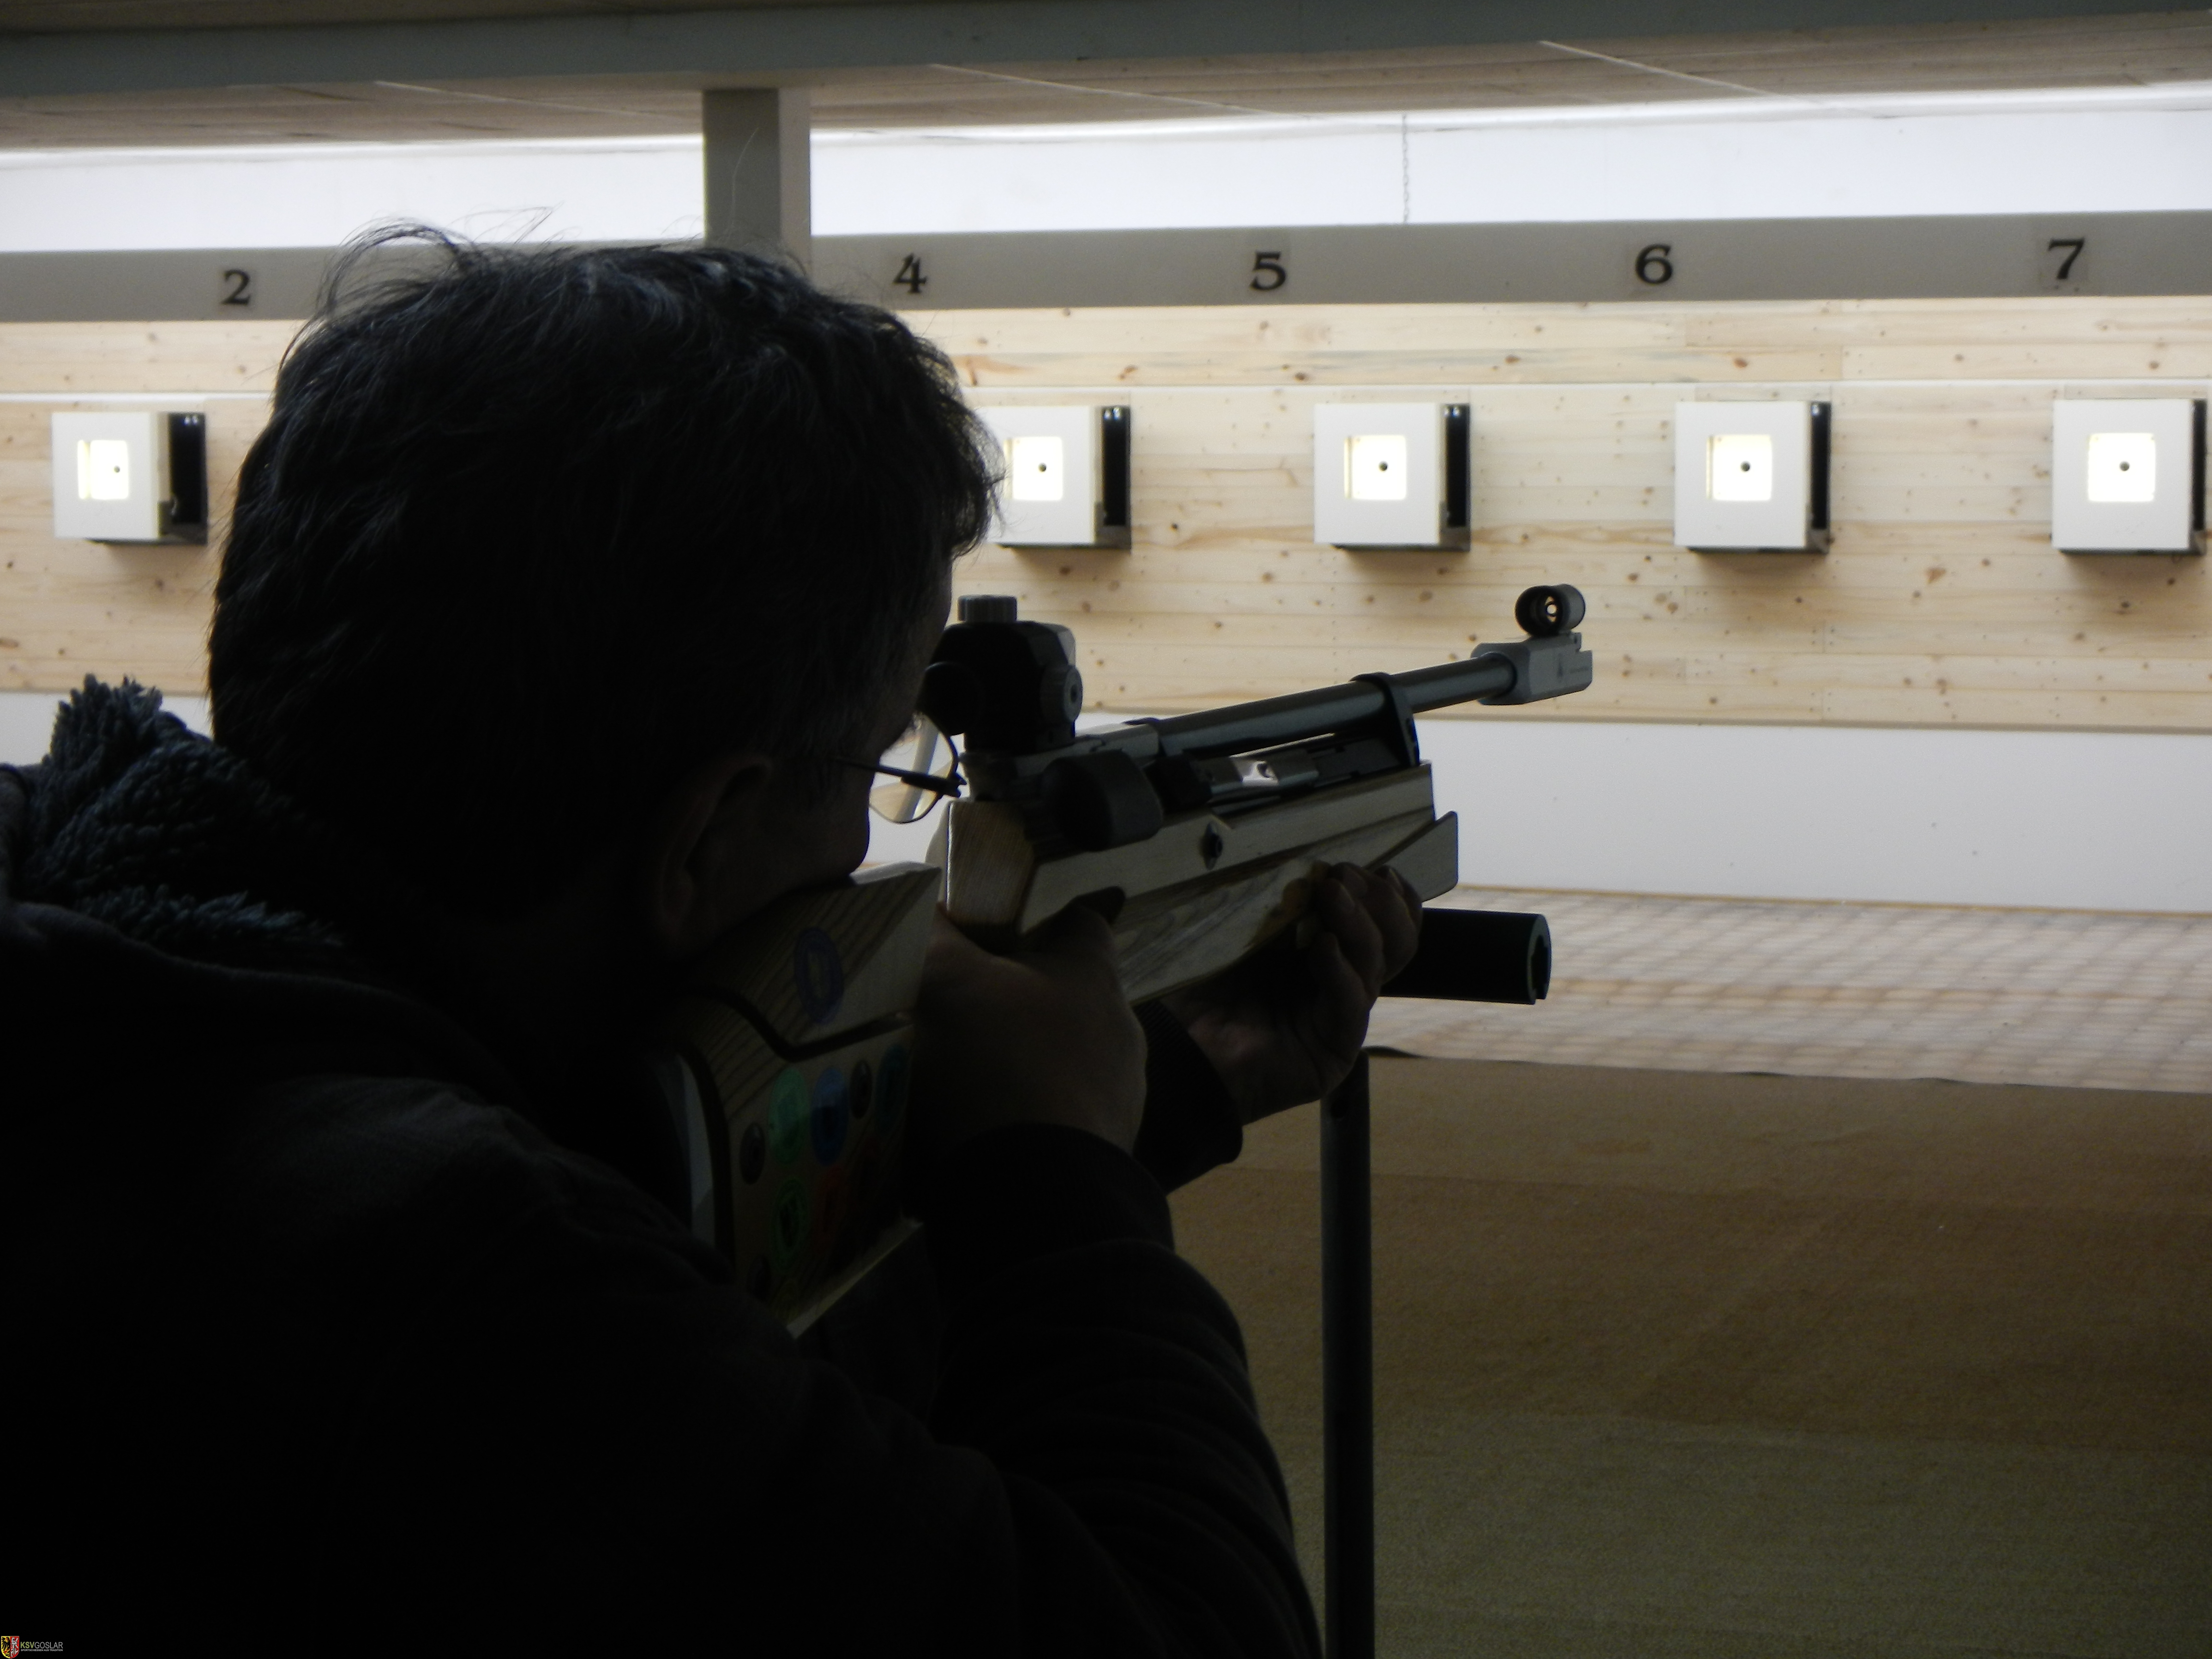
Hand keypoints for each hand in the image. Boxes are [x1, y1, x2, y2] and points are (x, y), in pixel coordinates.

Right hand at [908, 903, 1146, 1166]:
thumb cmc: (997, 1065)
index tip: (993, 930)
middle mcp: (1119, 1033)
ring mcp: (1116, 1101)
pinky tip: (974, 1138)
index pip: (1080, 921)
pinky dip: (1018, 1124)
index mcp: (1094, 976)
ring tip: (956, 1080)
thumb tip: (916, 899)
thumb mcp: (946, 983)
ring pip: (1060, 1065)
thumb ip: (933, 936)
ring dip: (1016, 1068)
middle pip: (1066, 998)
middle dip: (1015, 1002)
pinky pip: (1052, 1125)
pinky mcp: (1098, 1157)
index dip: (1038, 918)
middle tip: (956, 1009)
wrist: (1034, 1198)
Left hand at [1161, 863, 1420, 1124]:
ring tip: (1333, 894)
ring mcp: (1342, 1015)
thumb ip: (1276, 899)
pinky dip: (1341, 971)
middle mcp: (1341, 981)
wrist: (1179, 1046)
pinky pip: (1351, 1004)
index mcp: (1325, 949)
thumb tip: (1304, 863)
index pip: (1382, 919)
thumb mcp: (1240, 928)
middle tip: (1342, 877)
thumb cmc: (1201, 986)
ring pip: (1379, 965)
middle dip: (1377, 901)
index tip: (1358, 867)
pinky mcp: (1334, 1047)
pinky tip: (1323, 947)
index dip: (1384, 892)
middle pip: (1395, 939)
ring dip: (1360, 924)